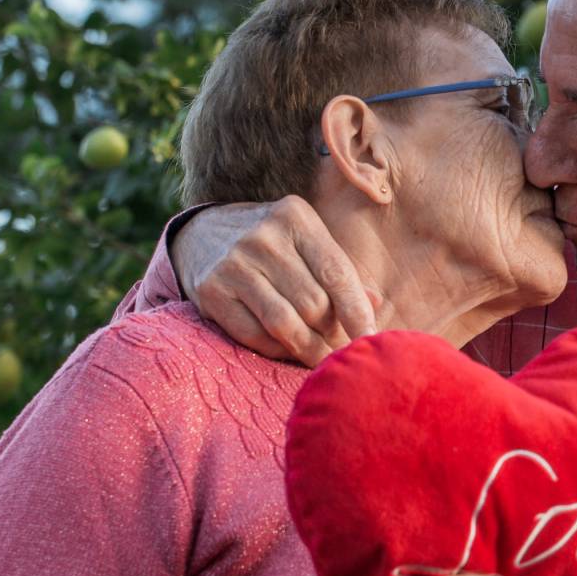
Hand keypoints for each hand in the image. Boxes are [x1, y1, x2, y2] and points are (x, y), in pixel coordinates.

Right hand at [171, 196, 376, 364]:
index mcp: (295, 217)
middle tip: (341, 347)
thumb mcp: (307, 242)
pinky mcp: (211, 291)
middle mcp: (262, 237)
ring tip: (322, 359)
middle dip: (332, 332)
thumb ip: (340, 272)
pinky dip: (278, 350)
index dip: (357, 312)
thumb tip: (375, 305)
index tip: (372, 340)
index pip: (336, 273)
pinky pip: (255, 335)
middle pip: (313, 304)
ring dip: (309, 349)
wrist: (201, 234)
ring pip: (285, 324)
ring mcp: (233, 264)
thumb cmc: (273, 245)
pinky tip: (289, 351)